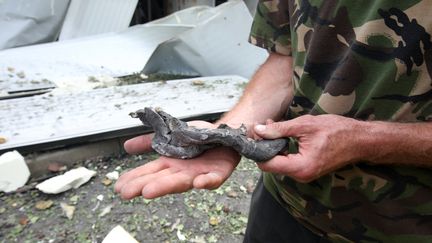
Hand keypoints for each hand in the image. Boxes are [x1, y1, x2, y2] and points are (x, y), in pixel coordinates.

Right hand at [115, 121, 240, 198]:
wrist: (224, 134)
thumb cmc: (197, 138)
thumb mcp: (169, 137)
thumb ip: (150, 142)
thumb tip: (125, 147)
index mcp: (170, 165)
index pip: (149, 174)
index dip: (134, 180)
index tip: (118, 187)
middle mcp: (182, 172)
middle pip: (162, 180)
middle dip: (145, 186)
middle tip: (127, 193)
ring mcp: (200, 173)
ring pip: (182, 182)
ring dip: (167, 186)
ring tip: (149, 192)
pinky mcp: (218, 173)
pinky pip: (213, 179)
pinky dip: (206, 181)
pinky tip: (198, 182)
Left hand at [254, 115, 363, 181]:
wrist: (360, 140)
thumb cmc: (337, 131)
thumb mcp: (305, 125)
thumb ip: (279, 129)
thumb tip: (258, 130)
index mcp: (300, 167)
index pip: (267, 164)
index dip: (257, 149)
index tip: (254, 133)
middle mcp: (301, 176)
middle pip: (271, 164)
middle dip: (264, 146)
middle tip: (261, 126)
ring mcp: (304, 175)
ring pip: (279, 162)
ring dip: (273, 145)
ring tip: (271, 126)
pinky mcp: (307, 170)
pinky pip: (288, 161)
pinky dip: (282, 148)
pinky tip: (281, 133)